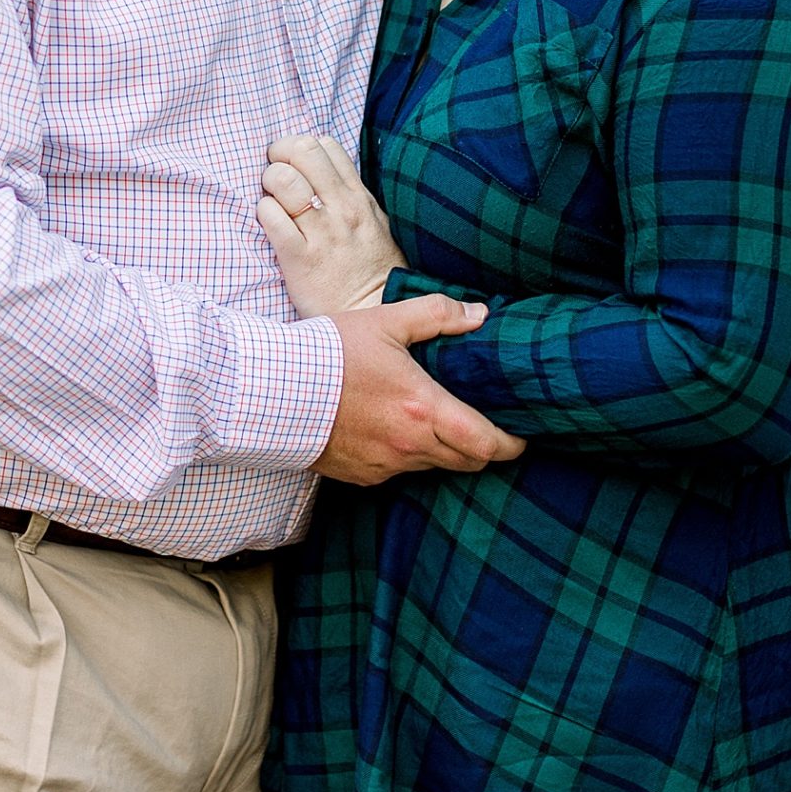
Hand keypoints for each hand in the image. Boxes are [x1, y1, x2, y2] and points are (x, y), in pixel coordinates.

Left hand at [258, 132, 406, 315]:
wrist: (374, 316)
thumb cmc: (372, 273)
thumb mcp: (375, 225)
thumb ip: (352, 197)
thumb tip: (326, 173)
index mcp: (358, 198)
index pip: (325, 146)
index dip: (300, 148)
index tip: (292, 164)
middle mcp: (342, 209)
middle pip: (302, 151)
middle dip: (279, 155)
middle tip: (273, 174)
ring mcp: (322, 233)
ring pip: (284, 179)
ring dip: (269, 183)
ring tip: (271, 199)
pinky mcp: (301, 258)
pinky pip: (272, 218)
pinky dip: (264, 213)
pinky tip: (269, 223)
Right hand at [317, 293, 524, 484]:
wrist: (270, 391)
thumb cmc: (328, 354)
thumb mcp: (385, 322)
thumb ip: (436, 315)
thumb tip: (479, 315)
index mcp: (422, 408)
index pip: (486, 443)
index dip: (511, 444)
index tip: (520, 435)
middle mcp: (409, 445)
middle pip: (467, 461)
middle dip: (482, 448)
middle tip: (484, 426)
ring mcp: (385, 465)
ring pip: (433, 466)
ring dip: (442, 449)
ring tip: (433, 421)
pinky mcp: (363, 476)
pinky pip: (398, 470)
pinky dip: (406, 454)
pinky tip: (391, 428)